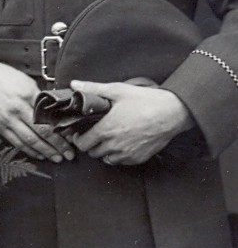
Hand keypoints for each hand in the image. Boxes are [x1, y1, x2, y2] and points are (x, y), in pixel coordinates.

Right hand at [0, 57, 74, 162]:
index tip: (71, 137)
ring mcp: (7, 119)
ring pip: (29, 141)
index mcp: (27, 94)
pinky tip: (39, 155)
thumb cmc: (4, 76)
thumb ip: (39, 97)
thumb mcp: (26, 81)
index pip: (48, 115)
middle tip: (69, 155)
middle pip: (41, 132)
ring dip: (45, 152)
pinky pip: (16, 142)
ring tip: (57, 158)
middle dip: (57, 145)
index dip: (61, 128)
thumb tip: (54, 110)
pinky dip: (29, 150)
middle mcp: (17, 109)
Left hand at [71, 80, 194, 165]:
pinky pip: (121, 162)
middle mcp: (115, 145)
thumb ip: (93, 89)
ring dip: (103, 151)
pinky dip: (117, 156)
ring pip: (106, 159)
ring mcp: (127, 154)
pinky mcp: (138, 158)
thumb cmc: (146, 101)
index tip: (81, 133)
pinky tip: (121, 143)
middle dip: (90, 144)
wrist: (172, 113)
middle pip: (93, 153)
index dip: (78, 138)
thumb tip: (75, 84)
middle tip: (94, 134)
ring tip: (108, 139)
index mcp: (106, 129)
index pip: (83, 144)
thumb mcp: (117, 90)